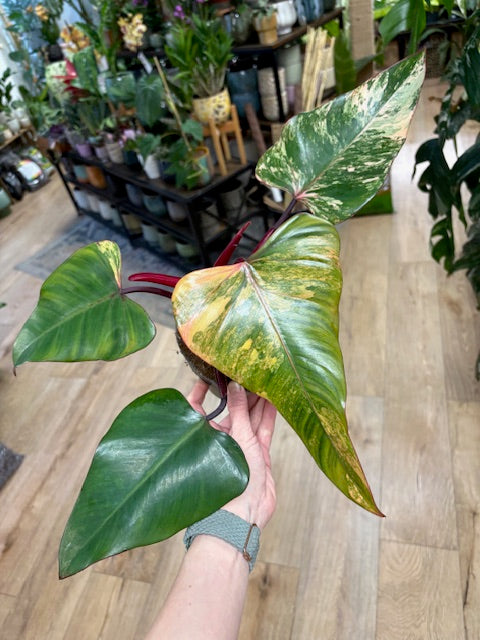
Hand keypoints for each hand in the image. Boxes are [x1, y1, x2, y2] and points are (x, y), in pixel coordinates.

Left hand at [188, 380, 276, 530]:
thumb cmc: (229, 482)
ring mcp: (241, 446)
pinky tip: (275, 400)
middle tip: (250, 371)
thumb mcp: (236, 438)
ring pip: (250, 417)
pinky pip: (263, 429)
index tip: (211, 374)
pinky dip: (268, 415)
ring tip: (266, 380)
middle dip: (241, 391)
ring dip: (257, 400)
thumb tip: (235, 384)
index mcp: (206, 435)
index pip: (199, 407)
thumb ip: (239, 410)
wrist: (245, 515)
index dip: (204, 390)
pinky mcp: (258, 453)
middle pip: (232, 408)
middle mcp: (223, 438)